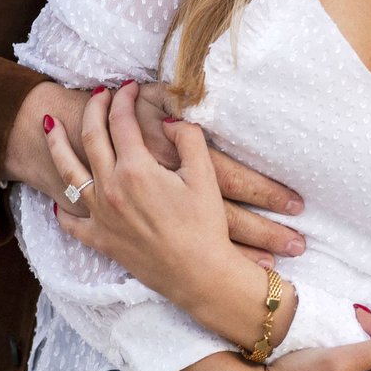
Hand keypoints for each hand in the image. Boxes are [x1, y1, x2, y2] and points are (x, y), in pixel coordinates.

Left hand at [45, 84, 254, 325]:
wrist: (200, 276)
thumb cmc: (205, 226)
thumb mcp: (204, 174)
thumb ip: (187, 138)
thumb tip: (167, 122)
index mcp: (136, 169)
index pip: (121, 121)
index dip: (124, 99)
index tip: (129, 86)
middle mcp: (111, 188)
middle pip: (90, 137)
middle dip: (93, 109)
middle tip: (99, 93)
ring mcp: (101, 216)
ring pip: (67, 173)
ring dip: (56, 144)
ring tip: (48, 125)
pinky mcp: (100, 240)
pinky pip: (70, 221)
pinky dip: (60, 206)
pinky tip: (57, 196)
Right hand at [131, 82, 305, 262]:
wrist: (71, 138)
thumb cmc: (123, 117)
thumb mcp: (159, 101)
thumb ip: (190, 110)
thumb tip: (217, 106)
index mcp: (184, 163)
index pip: (236, 179)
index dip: (267, 191)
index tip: (298, 203)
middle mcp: (173, 193)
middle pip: (231, 218)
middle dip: (265, 231)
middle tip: (299, 245)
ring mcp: (156, 216)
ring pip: (208, 237)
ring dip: (244, 249)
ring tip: (275, 262)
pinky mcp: (145, 229)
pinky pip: (173, 249)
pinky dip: (199, 258)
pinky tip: (227, 268)